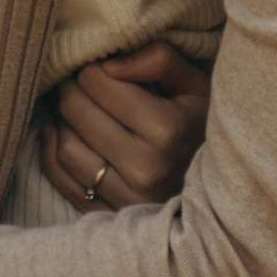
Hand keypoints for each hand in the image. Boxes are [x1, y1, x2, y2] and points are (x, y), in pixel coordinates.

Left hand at [40, 41, 212, 213]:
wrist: (222, 189)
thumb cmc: (202, 125)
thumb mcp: (196, 85)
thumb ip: (159, 60)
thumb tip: (110, 64)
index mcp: (167, 130)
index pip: (95, 81)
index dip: (94, 67)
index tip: (105, 69)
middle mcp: (144, 168)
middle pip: (74, 110)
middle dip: (72, 88)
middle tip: (83, 83)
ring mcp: (126, 198)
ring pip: (64, 146)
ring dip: (62, 120)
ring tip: (80, 109)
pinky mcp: (111, 216)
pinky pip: (63, 180)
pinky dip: (54, 152)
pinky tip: (68, 135)